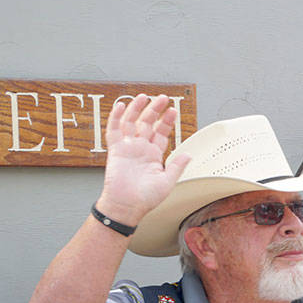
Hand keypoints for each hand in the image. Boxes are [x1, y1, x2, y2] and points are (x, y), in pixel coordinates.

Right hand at [96, 94, 190, 223]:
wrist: (127, 206)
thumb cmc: (146, 198)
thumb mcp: (168, 182)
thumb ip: (177, 166)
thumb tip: (188, 155)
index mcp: (154, 155)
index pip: (161, 133)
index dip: (167, 122)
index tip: (174, 111)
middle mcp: (141, 149)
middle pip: (148, 124)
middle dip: (155, 110)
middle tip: (163, 98)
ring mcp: (127, 148)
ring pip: (131, 123)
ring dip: (137, 109)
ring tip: (144, 97)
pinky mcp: (115, 150)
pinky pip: (114, 130)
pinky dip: (116, 117)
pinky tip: (122, 105)